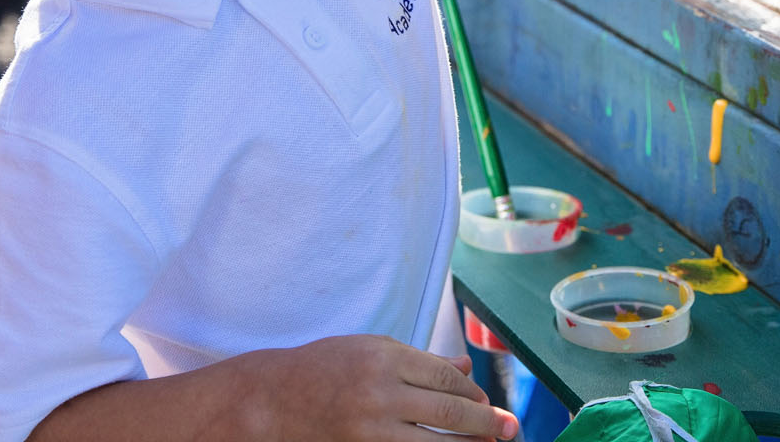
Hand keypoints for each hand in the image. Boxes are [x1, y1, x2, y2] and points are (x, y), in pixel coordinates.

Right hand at [245, 335, 517, 440]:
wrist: (271, 401)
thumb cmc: (324, 370)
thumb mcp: (369, 350)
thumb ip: (419, 361)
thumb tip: (466, 370)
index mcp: (383, 357)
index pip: (446, 378)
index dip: (473, 394)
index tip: (487, 405)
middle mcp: (379, 392)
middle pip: (449, 412)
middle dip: (485, 424)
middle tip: (508, 430)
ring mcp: (370, 429)